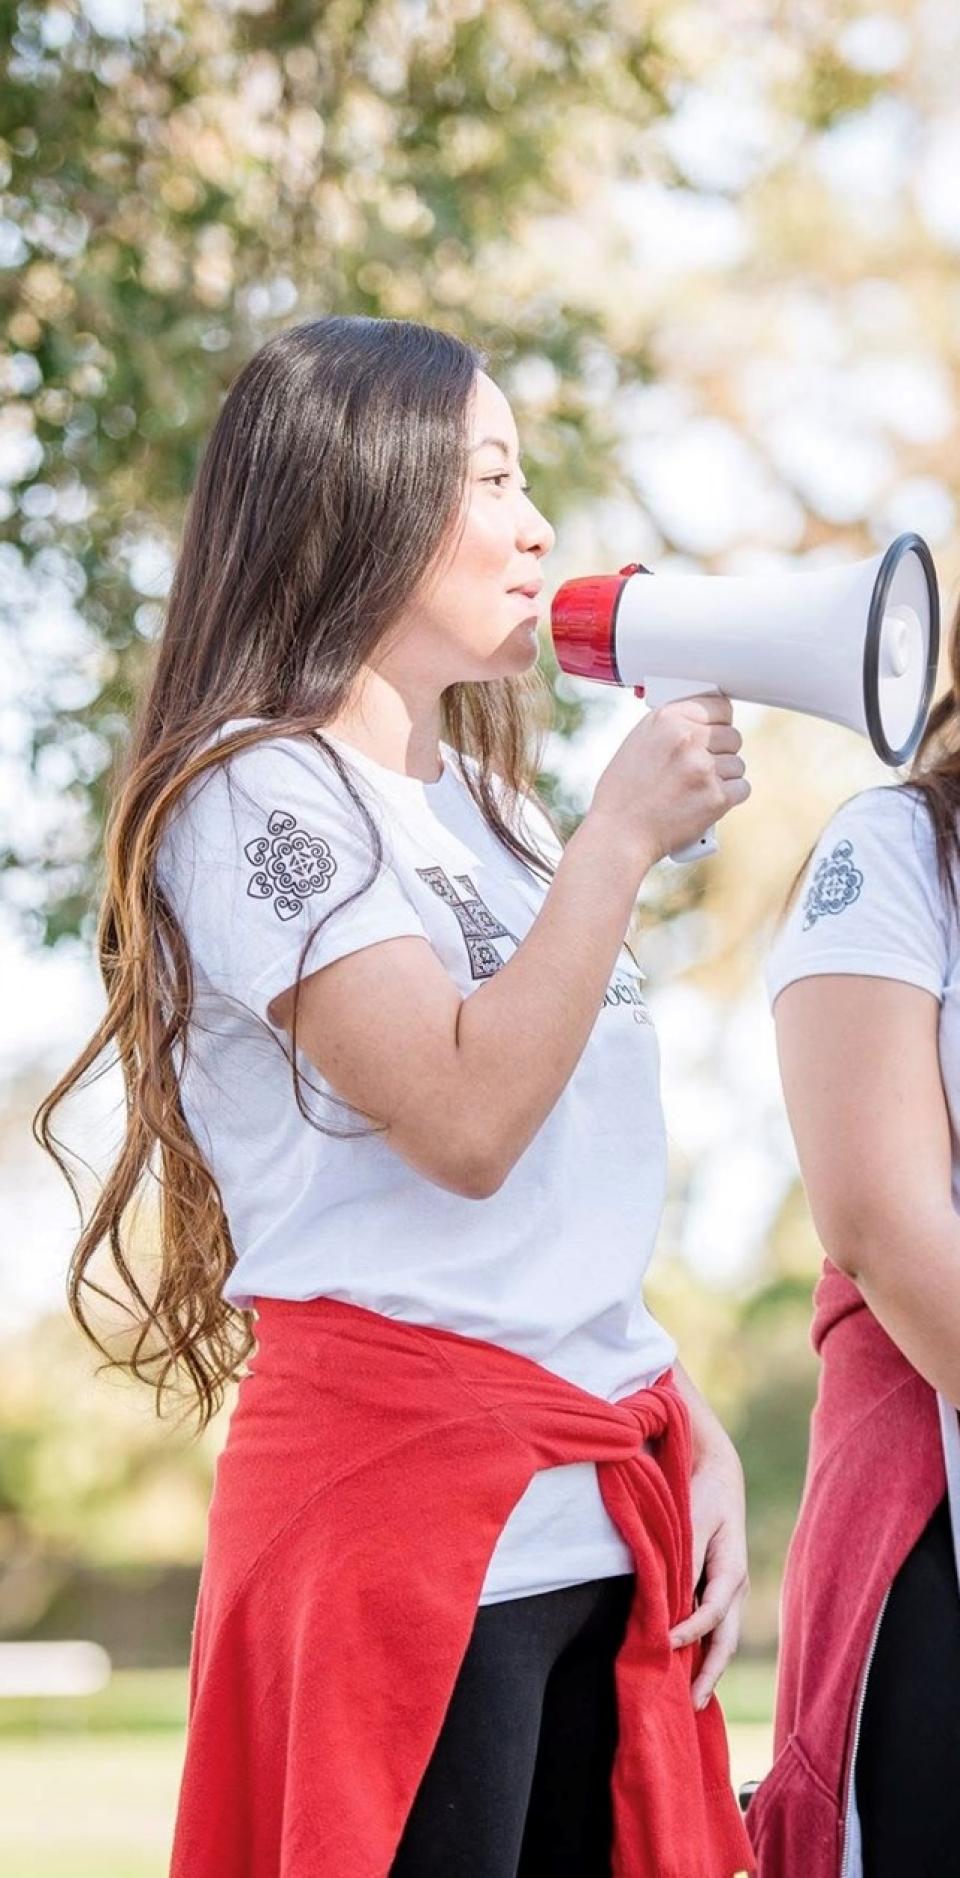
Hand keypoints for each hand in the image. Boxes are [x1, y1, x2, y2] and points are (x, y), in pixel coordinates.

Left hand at [668, 1444, 748, 1709]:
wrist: (718, 1474)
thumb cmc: (702, 1494)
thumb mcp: (693, 1519)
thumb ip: (684, 1557)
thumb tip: (671, 1596)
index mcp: (733, 1571)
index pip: (713, 1613)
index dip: (689, 1632)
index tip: (664, 1644)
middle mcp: (737, 1588)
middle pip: (726, 1640)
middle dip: (710, 1673)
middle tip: (693, 1704)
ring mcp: (731, 1592)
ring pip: (722, 1639)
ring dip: (708, 1668)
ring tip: (692, 1701)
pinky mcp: (720, 1591)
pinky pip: (715, 1629)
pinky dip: (704, 1651)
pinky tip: (689, 1671)